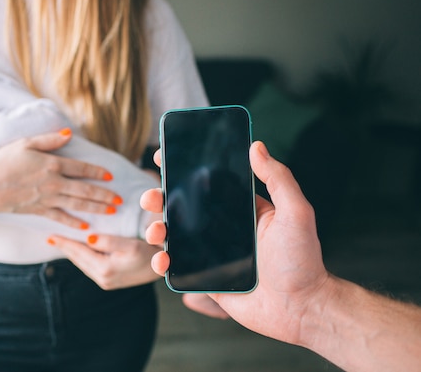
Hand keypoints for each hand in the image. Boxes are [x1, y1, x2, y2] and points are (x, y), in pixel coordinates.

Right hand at [0, 130, 121, 228]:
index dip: (97, 172)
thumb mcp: (24, 143)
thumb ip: (48, 139)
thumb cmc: (1, 162)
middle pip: (84, 189)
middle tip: (120, 200)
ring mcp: (47, 198)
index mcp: (52, 164)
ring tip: (111, 210)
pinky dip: (74, 222)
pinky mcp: (38, 210)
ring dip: (96, 207)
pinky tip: (86, 226)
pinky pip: (60, 217)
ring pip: (77, 204)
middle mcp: (53, 183)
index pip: (81, 168)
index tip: (110, 176)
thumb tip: (68, 134)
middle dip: (104, 195)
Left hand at [47, 233, 160, 289]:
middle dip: (65, 248)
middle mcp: (102, 278)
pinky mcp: (110, 280)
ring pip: (82, 264)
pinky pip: (89, 266)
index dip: (64, 243)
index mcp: (104, 269)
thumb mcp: (130, 245)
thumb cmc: (149, 254)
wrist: (164, 268)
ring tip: (62, 243)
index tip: (51, 236)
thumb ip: (108, 241)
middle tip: (51, 238)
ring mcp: (106, 281)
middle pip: (77, 260)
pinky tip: (79, 252)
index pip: (78, 253)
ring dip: (72, 253)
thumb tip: (88, 239)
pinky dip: (81, 257)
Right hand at [141, 141, 330, 345]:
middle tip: (152, 197)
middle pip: (183, 207)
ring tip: (155, 231)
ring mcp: (212, 253)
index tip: (163, 158)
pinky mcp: (205, 277)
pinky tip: (162, 260)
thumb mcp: (296, 212)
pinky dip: (163, 262)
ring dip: (157, 229)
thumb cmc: (303, 260)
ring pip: (175, 235)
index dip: (184, 169)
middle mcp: (223, 228)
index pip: (208, 183)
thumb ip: (278, 178)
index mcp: (241, 209)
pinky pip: (178, 267)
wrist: (301, 308)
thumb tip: (257, 146)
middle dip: (161, 199)